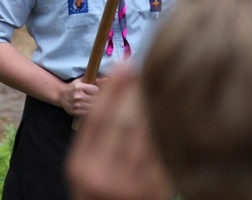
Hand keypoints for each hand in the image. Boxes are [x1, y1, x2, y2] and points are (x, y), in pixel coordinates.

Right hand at [59, 77, 99, 116]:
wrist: (61, 96)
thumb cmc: (74, 87)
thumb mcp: (82, 81)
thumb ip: (95, 80)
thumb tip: (107, 79)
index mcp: (79, 87)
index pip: (96, 90)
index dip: (96, 90)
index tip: (93, 90)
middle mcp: (77, 96)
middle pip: (95, 98)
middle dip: (95, 97)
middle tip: (92, 96)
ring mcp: (76, 105)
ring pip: (93, 106)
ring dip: (93, 104)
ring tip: (89, 101)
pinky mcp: (76, 112)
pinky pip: (88, 112)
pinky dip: (89, 110)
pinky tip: (86, 106)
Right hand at [66, 65, 173, 199]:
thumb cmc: (101, 198)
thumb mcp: (87, 175)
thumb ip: (95, 145)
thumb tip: (114, 97)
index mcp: (79, 168)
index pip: (97, 117)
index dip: (112, 88)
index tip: (125, 65)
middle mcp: (100, 177)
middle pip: (122, 121)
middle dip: (137, 91)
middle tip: (148, 67)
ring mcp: (128, 188)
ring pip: (144, 135)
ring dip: (154, 105)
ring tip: (161, 84)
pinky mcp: (152, 194)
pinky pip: (161, 153)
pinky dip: (166, 129)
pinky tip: (171, 112)